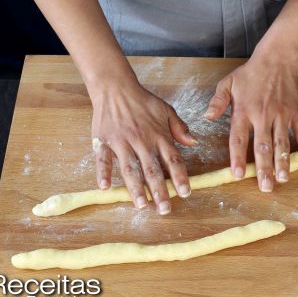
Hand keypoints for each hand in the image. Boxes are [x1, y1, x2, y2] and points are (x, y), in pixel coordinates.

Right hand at [89, 77, 196, 214]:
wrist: (115, 87)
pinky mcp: (104, 141)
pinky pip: (103, 159)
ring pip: (130, 168)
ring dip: (136, 188)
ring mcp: (121, 142)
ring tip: (142, 205)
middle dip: (159, 190)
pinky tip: (105, 187)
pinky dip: (103, 173)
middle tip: (165, 209)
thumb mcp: (166, 110)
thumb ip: (179, 128)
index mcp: (158, 135)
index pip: (172, 159)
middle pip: (152, 169)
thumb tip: (194, 143)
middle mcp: (141, 140)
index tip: (185, 193)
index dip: (180, 177)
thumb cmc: (142, 100)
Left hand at [204, 51, 297, 191]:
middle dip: (264, 168)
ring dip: (283, 162)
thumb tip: (207, 117)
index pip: (239, 138)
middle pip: (263, 146)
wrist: (277, 59)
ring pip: (282, 142)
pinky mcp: (296, 112)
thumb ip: (217, 101)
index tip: (237, 174)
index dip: (238, 157)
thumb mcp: (228, 83)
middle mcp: (263, 115)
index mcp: (244, 111)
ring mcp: (281, 115)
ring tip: (283, 179)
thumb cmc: (250, 74)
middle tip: (265, 187)